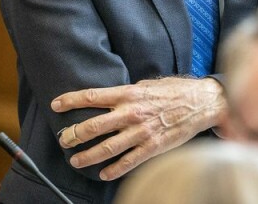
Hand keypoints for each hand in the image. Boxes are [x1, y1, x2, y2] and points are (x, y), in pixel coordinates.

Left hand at [52, 77, 225, 179]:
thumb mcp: (148, 84)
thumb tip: (109, 97)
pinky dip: (113, 170)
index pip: (93, 97)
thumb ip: (128, 93)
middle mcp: (132, 113)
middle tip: (63, 140)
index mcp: (129, 94)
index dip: (71, 101)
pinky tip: (104, 173)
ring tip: (76, 161)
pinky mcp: (153, 146)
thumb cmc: (174, 91)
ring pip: (107, 148)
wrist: (201, 102)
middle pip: (93, 126)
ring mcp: (142, 132)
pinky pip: (128, 161)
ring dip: (88, 156)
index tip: (57, 105)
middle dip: (73, 134)